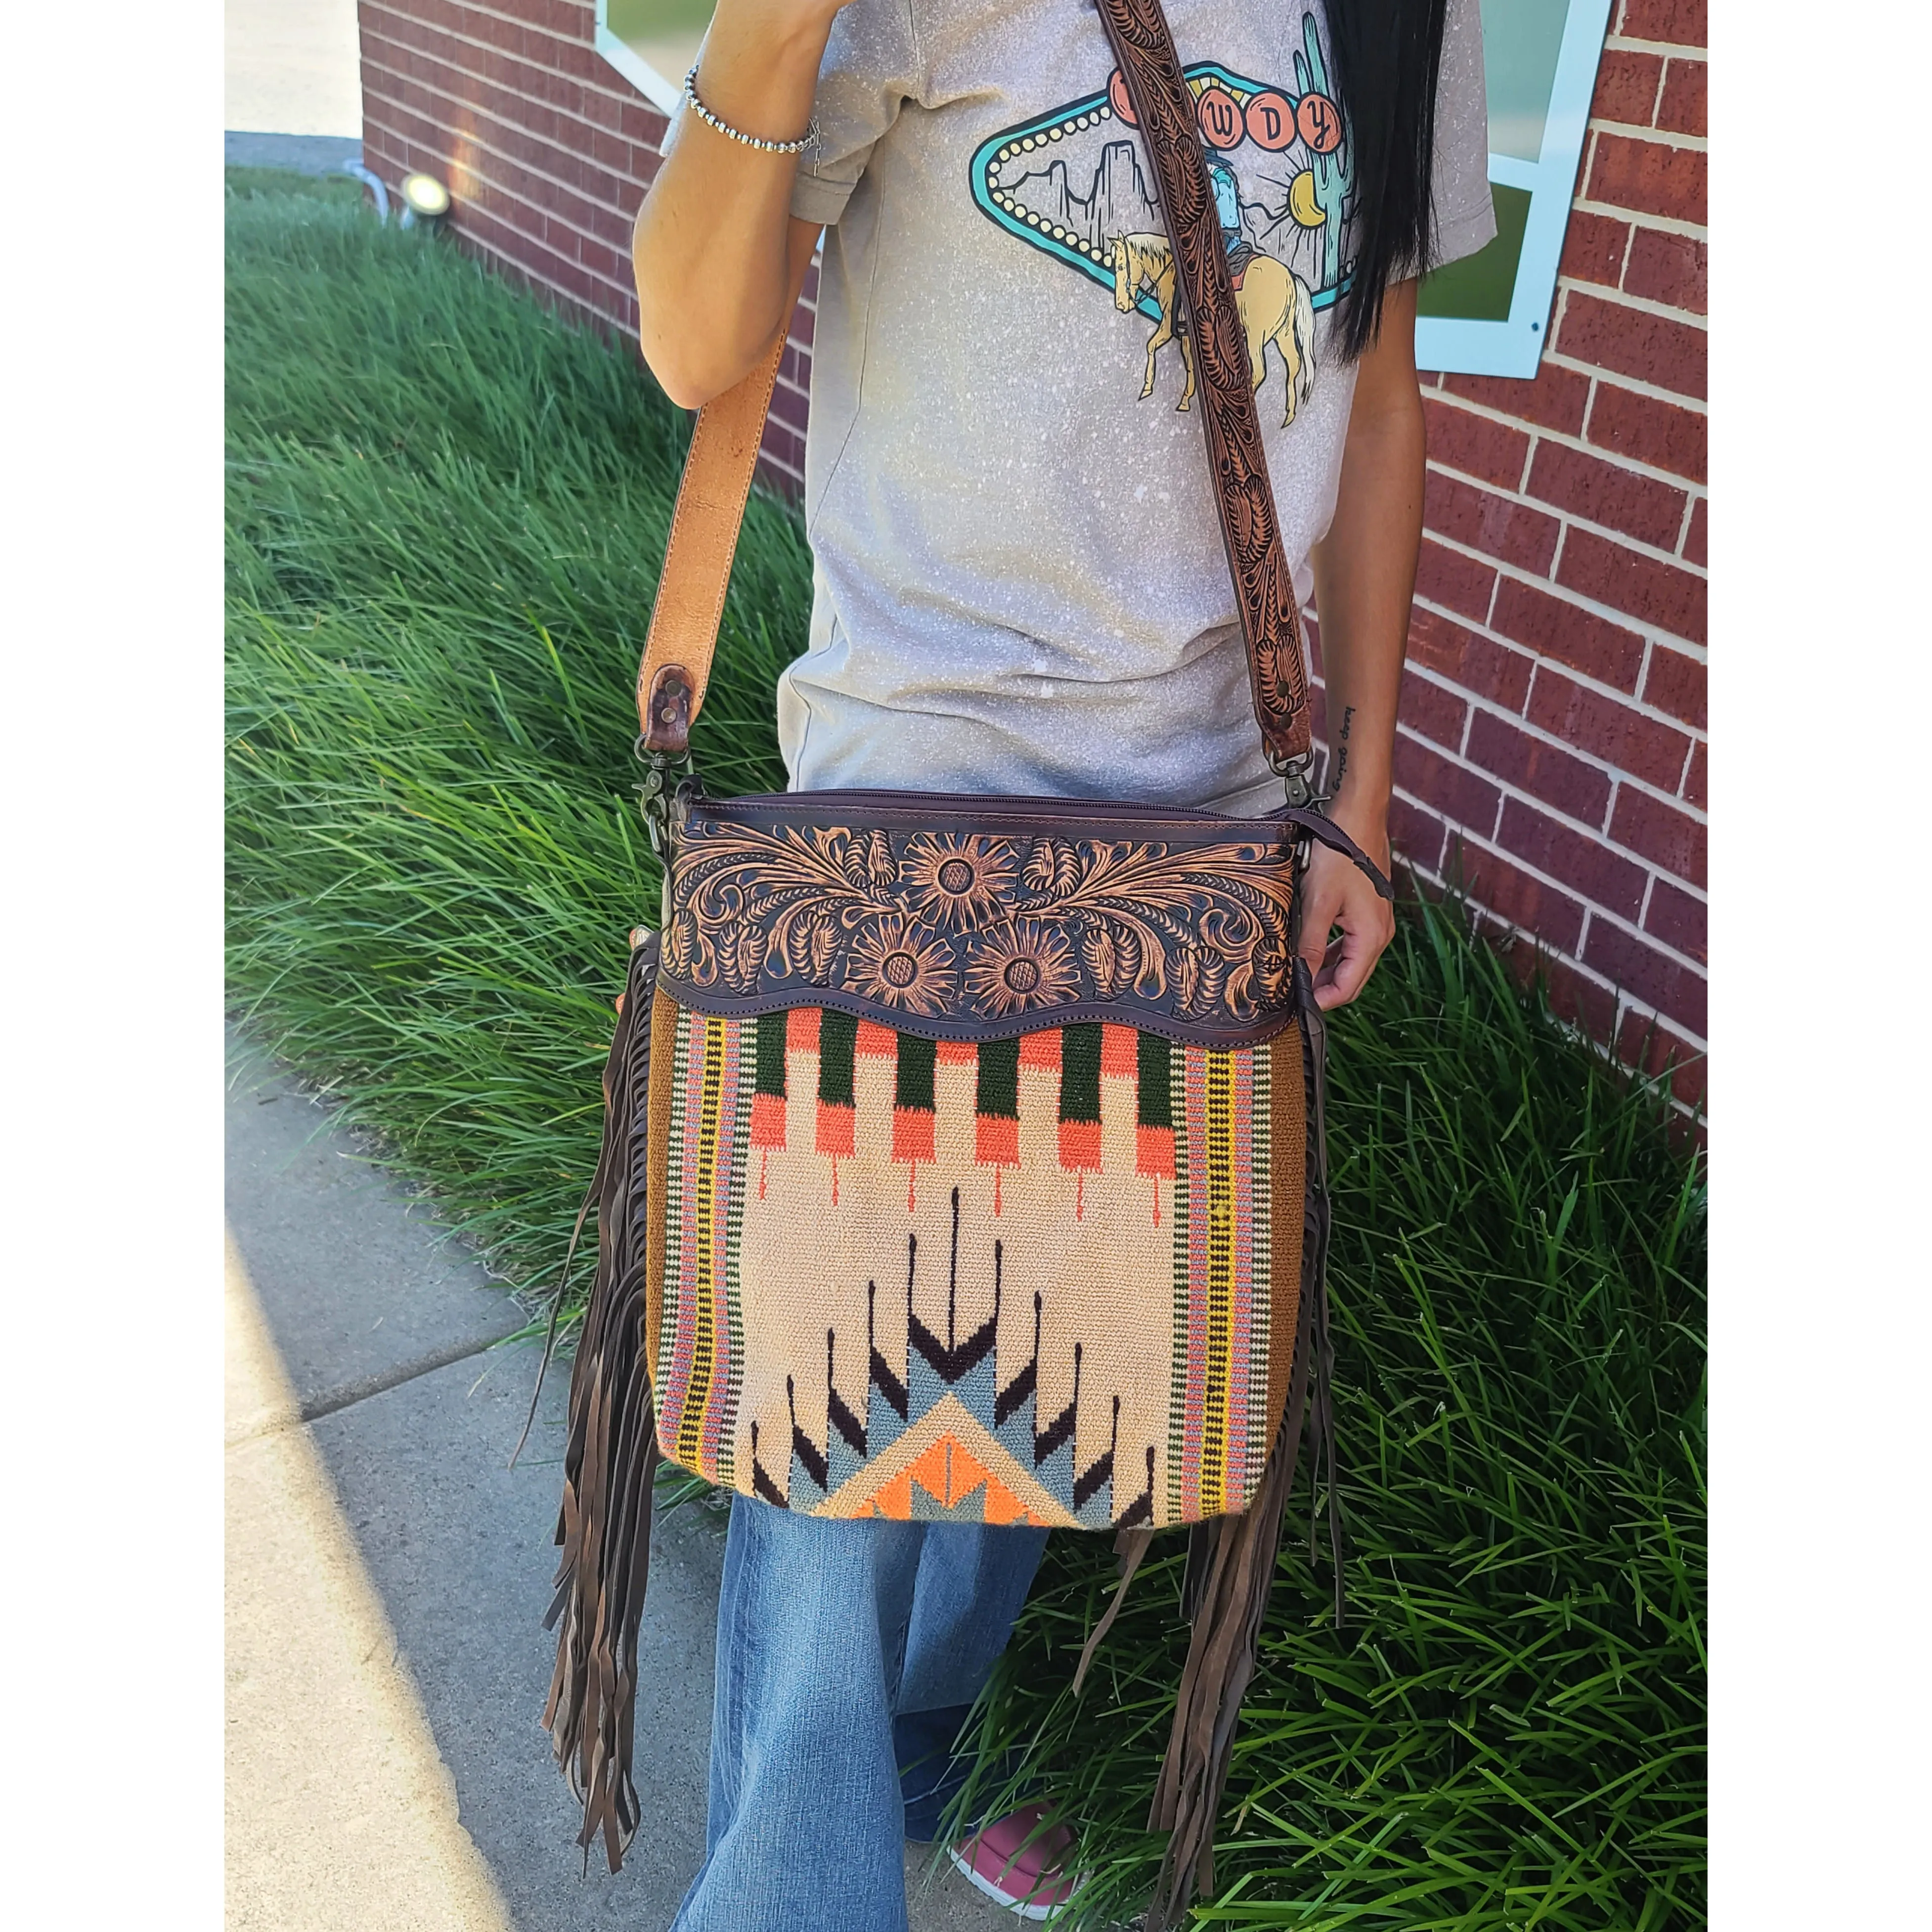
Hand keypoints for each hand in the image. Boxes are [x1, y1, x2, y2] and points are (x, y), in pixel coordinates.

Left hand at [1295, 799, 1394, 1011]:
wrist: (1359, 818)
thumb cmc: (1342, 854)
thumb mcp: (1318, 902)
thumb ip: (1309, 942)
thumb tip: (1298, 975)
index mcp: (1371, 937)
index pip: (1348, 987)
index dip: (1322, 1000)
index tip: (1296, 1004)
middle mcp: (1379, 934)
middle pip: (1351, 978)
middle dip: (1322, 989)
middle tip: (1291, 993)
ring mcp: (1376, 923)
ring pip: (1349, 961)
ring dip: (1325, 971)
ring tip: (1296, 974)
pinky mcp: (1368, 911)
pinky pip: (1350, 943)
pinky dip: (1331, 952)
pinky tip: (1309, 950)